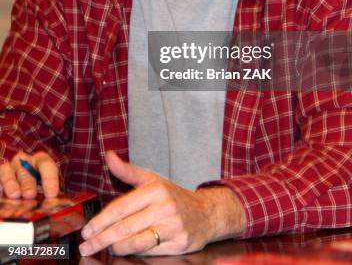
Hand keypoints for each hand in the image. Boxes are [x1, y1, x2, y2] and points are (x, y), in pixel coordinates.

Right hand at [0, 150, 58, 198]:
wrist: (22, 187)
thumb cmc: (38, 187)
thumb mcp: (45, 187)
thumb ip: (48, 193)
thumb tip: (50, 203)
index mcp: (40, 160)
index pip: (46, 165)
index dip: (49, 179)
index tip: (51, 194)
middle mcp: (23, 162)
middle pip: (25, 169)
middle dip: (28, 182)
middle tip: (30, 194)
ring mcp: (8, 168)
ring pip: (8, 172)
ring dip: (11, 184)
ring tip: (15, 195)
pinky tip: (1, 195)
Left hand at [79, 151, 245, 256]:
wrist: (207, 213)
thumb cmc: (174, 196)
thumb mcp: (152, 180)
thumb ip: (127, 171)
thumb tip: (108, 156)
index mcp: (156, 189)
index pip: (120, 208)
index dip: (100, 221)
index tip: (86, 231)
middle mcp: (165, 207)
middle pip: (124, 227)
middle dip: (101, 239)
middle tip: (86, 246)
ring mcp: (173, 226)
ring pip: (136, 242)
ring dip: (116, 248)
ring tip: (104, 249)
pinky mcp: (180, 243)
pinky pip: (150, 252)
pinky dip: (134, 253)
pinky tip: (125, 252)